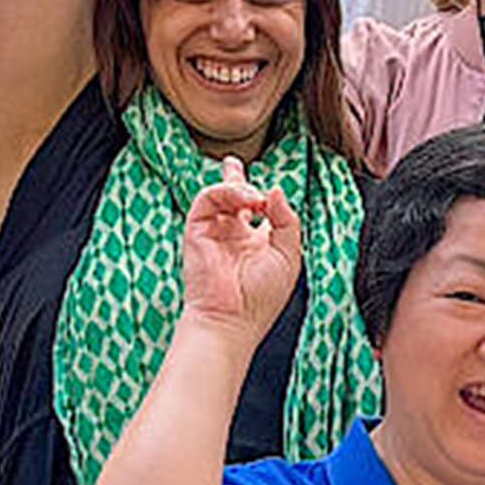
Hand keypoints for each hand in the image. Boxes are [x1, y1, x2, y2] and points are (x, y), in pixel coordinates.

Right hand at [178, 173, 301, 340]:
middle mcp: (233, 236)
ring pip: (222, 195)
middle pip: (231, 198)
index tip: (272, 194)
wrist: (232, 318)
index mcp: (256, 243)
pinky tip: (246, 199)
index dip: (263, 196)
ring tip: (257, 198)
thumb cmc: (261, 297)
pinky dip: (227, 191)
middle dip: (233, 180)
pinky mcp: (196, 230)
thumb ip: (287, 221)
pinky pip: (208, 199)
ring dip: (242, 189)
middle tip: (233, 165)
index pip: (257, 211)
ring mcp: (213, 233)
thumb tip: (275, 190)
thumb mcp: (289, 256)